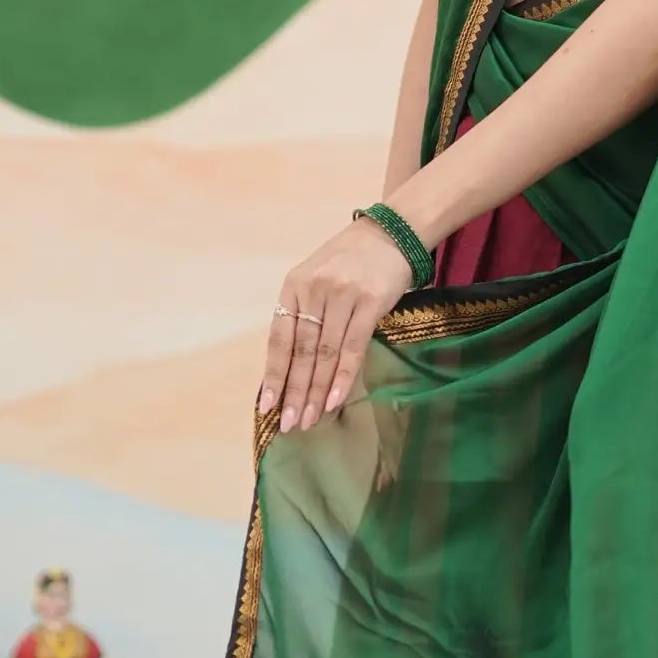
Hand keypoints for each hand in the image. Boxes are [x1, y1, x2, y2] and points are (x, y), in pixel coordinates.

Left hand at [263, 218, 414, 432]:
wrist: (390, 234)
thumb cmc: (350, 262)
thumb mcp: (316, 280)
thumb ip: (304, 315)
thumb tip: (292, 367)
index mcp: (293, 287)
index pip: (279, 339)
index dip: (273, 375)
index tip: (267, 407)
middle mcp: (313, 291)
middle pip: (300, 351)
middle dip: (294, 392)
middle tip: (290, 424)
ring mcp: (341, 296)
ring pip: (324, 354)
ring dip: (316, 391)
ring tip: (309, 420)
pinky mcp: (369, 302)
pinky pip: (352, 347)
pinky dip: (342, 376)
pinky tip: (335, 400)